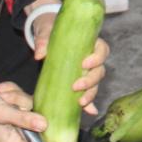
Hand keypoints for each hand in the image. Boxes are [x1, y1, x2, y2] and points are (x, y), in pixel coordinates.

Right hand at [0, 76, 44, 141]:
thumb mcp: (3, 113)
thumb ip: (24, 119)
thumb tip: (45, 125)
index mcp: (10, 140)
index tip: (58, 132)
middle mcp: (12, 130)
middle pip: (35, 123)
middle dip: (25, 109)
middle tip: (12, 105)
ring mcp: (12, 116)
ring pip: (28, 105)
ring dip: (16, 97)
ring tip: (1, 96)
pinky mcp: (11, 103)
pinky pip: (21, 95)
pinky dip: (12, 91)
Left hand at [27, 0, 109, 115]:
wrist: (46, 34)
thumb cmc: (50, 29)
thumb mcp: (46, 31)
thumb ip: (43, 40)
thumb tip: (39, 55)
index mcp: (90, 42)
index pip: (102, 50)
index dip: (97, 58)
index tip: (84, 64)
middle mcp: (91, 58)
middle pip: (100, 71)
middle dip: (91, 80)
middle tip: (76, 86)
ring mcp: (86, 71)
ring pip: (96, 84)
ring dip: (91, 93)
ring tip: (81, 102)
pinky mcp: (78, 81)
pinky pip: (87, 93)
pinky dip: (89, 104)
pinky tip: (89, 112)